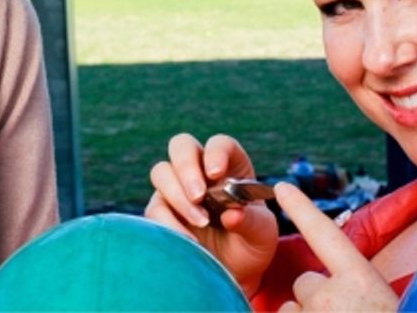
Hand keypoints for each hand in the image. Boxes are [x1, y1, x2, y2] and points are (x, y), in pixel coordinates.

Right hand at [145, 133, 278, 294]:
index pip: (219, 144)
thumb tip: (232, 215)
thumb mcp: (262, 234)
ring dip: (177, 195)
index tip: (216, 173)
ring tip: (200, 222)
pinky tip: (190, 241)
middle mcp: (200, 169)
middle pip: (181, 146)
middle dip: (186, 167)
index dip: (216, 152)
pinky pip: (155, 208)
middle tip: (198, 195)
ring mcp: (177, 187)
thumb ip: (251, 222)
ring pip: (161, 172)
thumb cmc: (251, 244)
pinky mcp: (161, 210)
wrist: (234, 272)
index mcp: (230, 165)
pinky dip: (169, 223)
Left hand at [273, 183, 397, 311]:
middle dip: (319, 298)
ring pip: (293, 307)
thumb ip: (366, 287)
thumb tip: (354, 289)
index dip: (301, 208)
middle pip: (306, 282)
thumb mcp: (396, 305)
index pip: (324, 234)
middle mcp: (328, 296)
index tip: (282, 188)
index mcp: (361, 283)